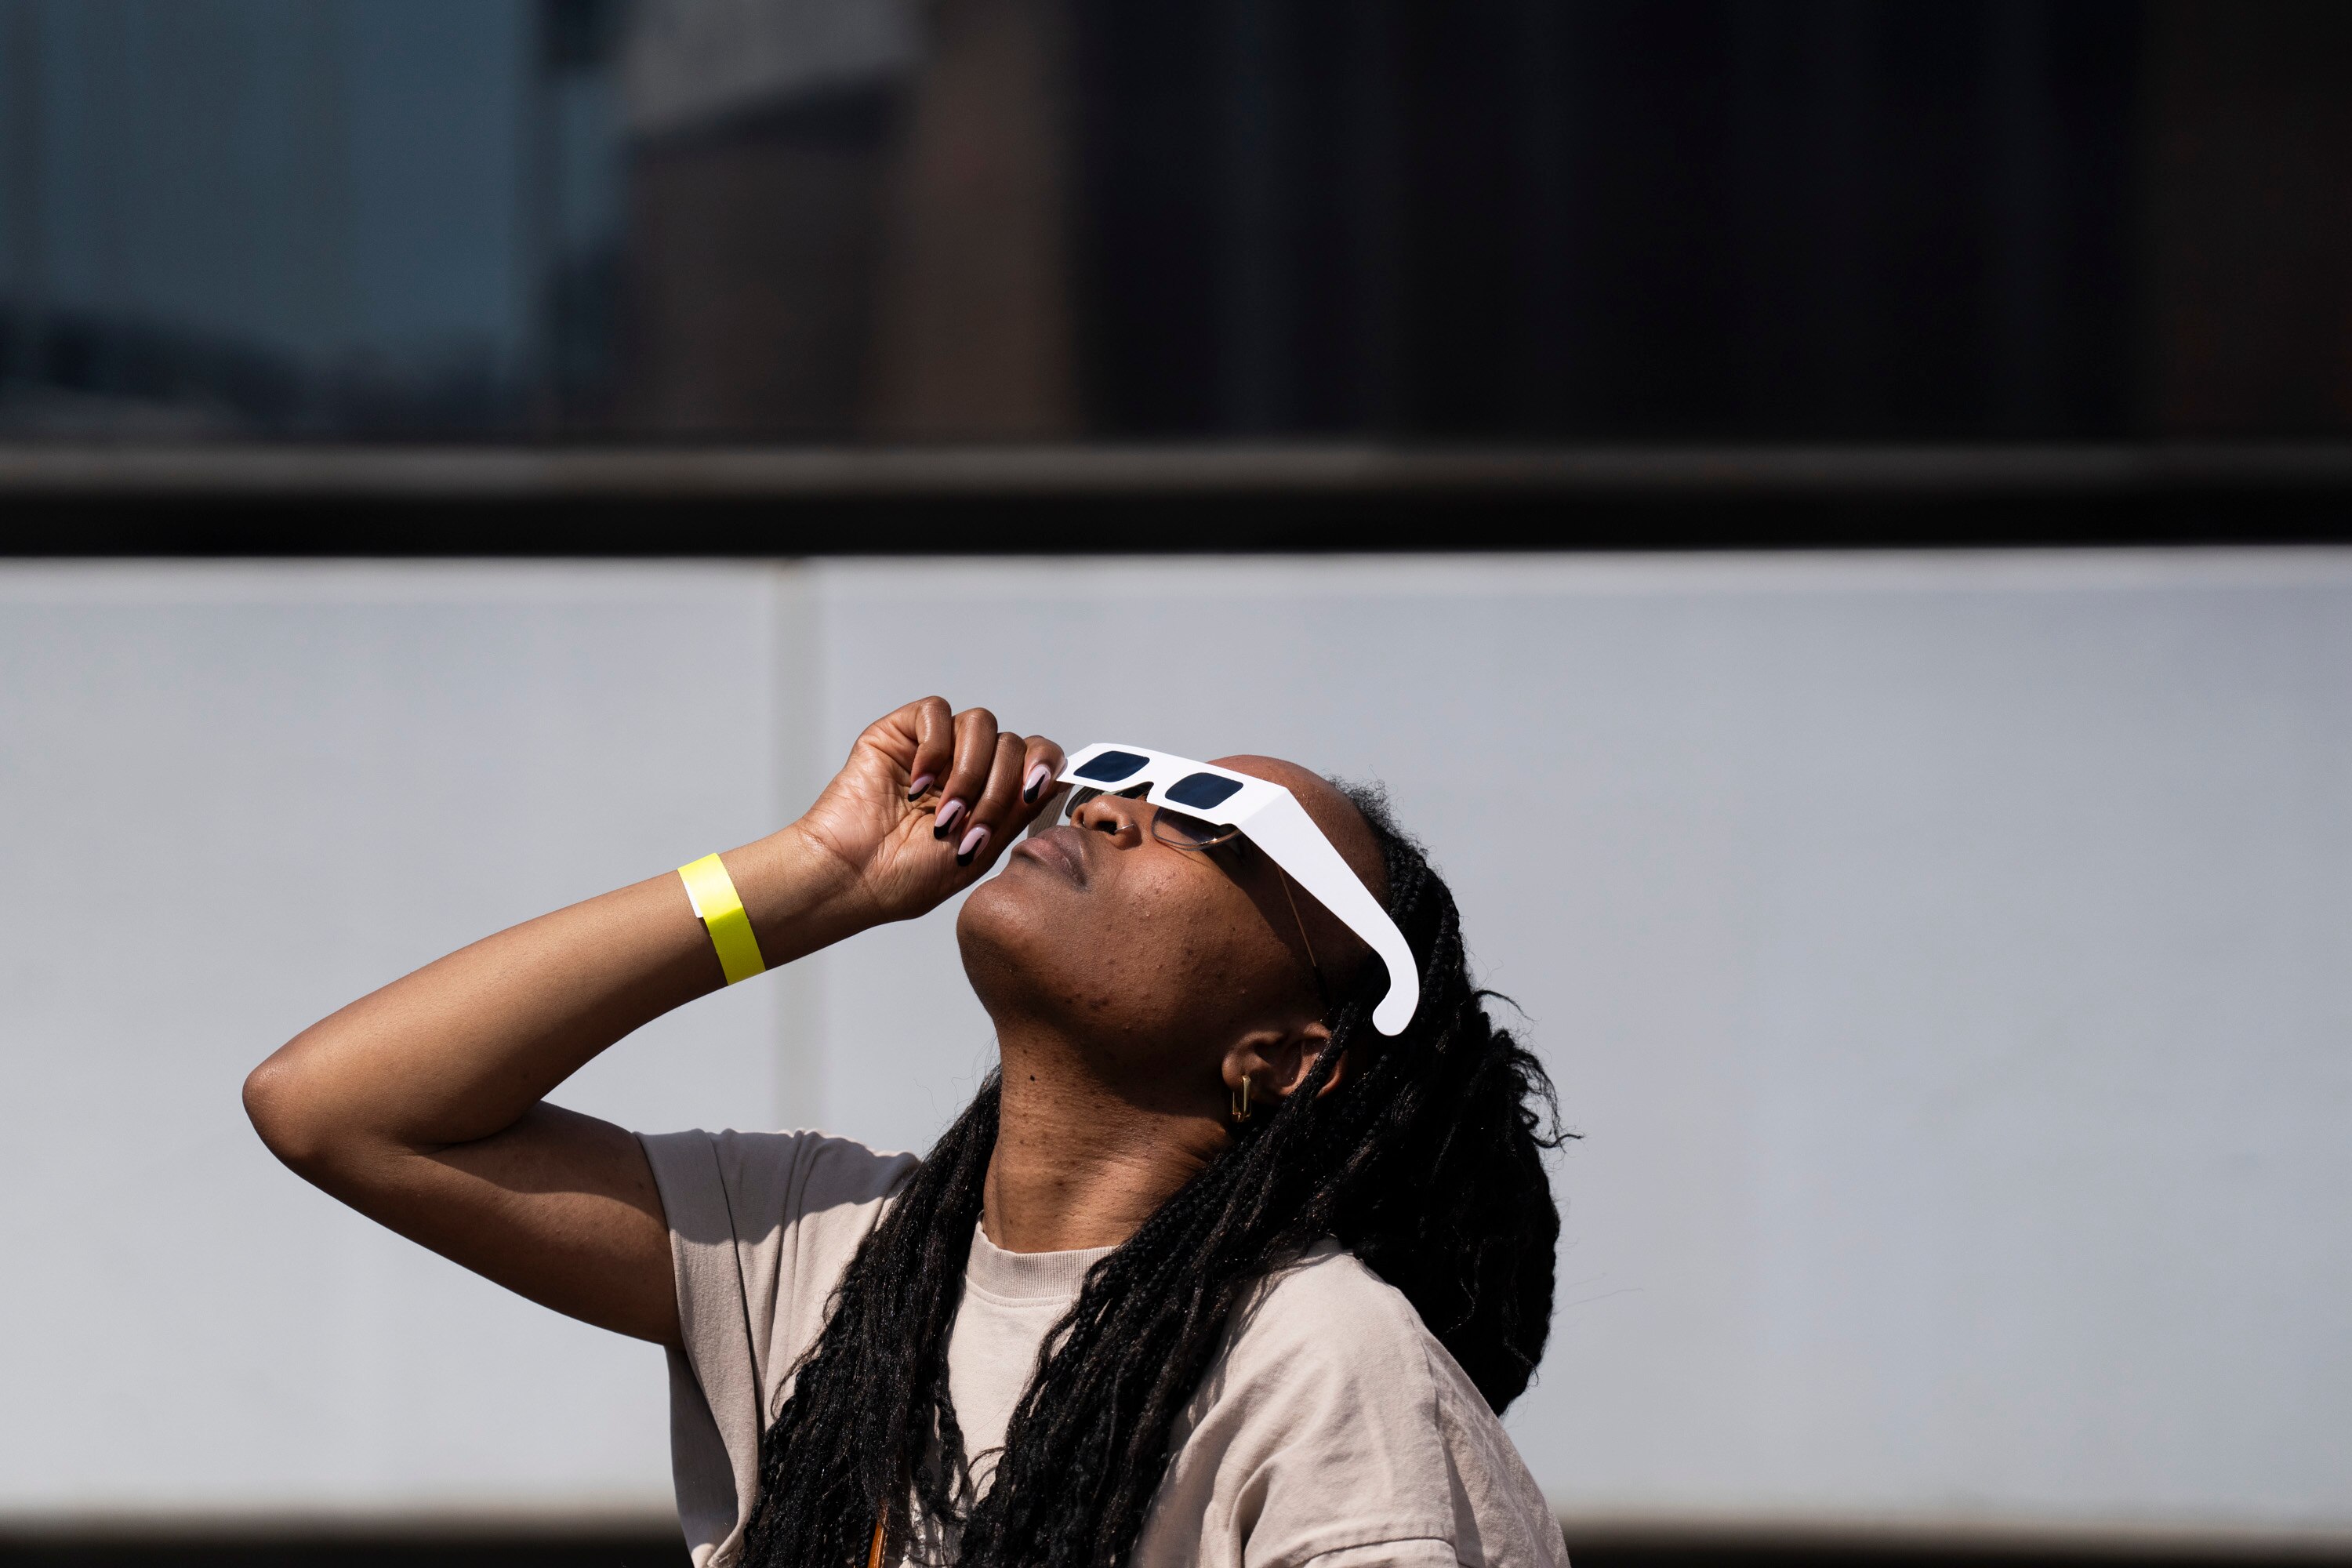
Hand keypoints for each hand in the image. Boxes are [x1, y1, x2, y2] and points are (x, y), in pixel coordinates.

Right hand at [790, 697, 1066, 928]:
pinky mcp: (901, 732)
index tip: (1035, 788)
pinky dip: (935, 748)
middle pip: (1012, 744)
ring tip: (942, 813)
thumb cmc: (905, 878)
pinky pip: (937, 713)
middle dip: (998, 789)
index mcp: (992, 795)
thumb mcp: (979, 853)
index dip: (1044, 765)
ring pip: (981, 725)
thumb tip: (1052, 779)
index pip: (1036, 757)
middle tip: (969, 827)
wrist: (852, 878)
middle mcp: (968, 767)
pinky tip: (916, 784)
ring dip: (969, 772)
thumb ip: (1017, 813)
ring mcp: (936, 748)